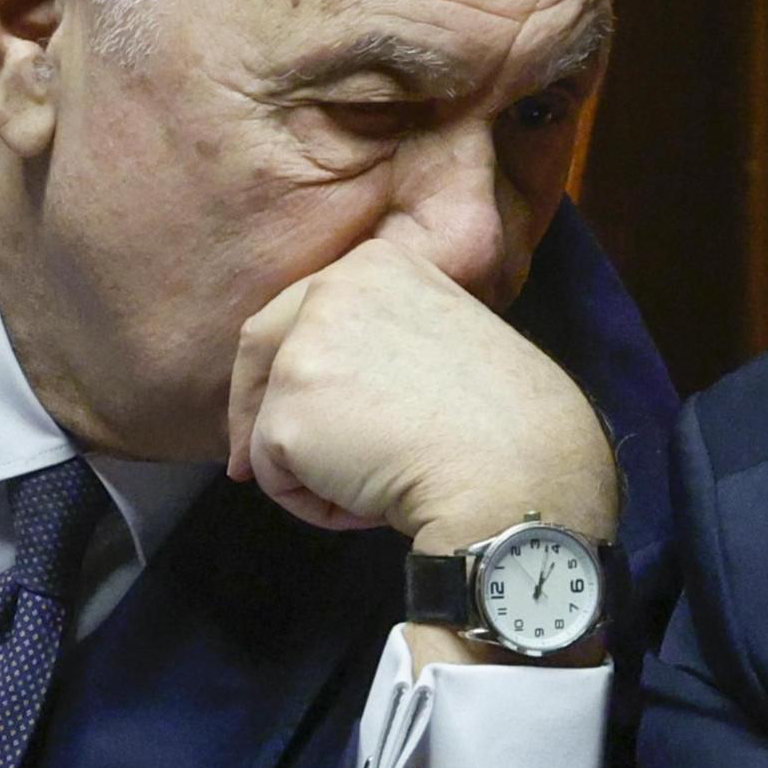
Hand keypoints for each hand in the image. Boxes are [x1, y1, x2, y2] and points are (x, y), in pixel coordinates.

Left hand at [225, 239, 619, 557]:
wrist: (515, 468)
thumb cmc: (507, 420)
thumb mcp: (448, 335)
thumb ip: (387, 337)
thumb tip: (339, 386)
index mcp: (378, 263)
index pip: (303, 308)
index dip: (290, 364)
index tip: (297, 404)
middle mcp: (331, 289)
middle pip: (258, 348)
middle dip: (253, 409)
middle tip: (253, 466)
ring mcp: (303, 351)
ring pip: (269, 421)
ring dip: (312, 467)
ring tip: (380, 484)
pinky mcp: (287, 417)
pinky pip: (275, 478)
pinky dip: (314, 504)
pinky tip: (372, 503)